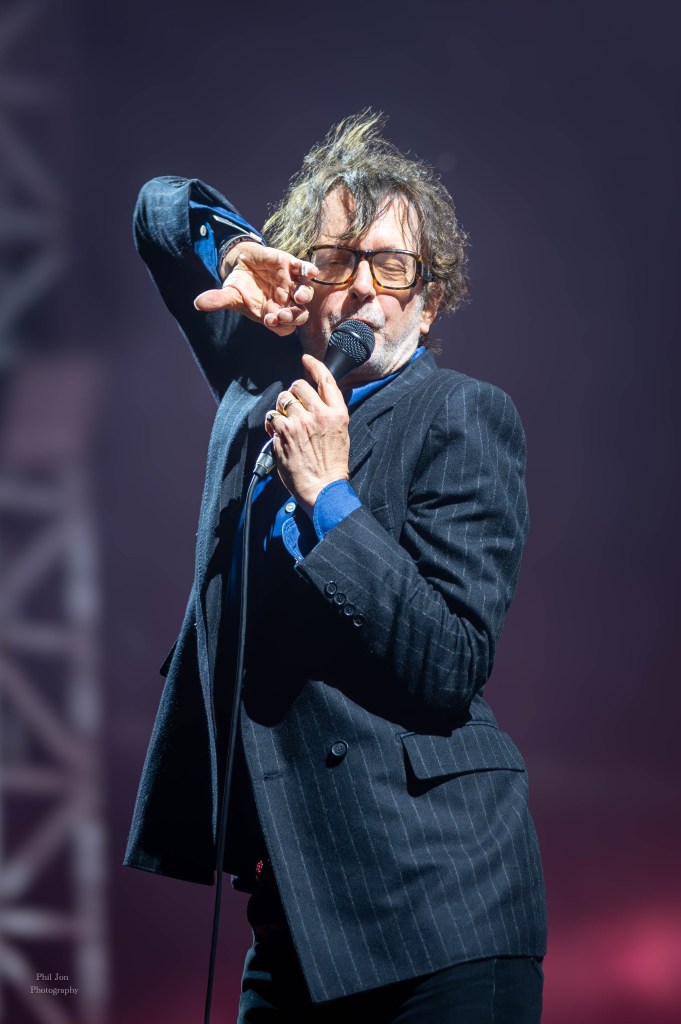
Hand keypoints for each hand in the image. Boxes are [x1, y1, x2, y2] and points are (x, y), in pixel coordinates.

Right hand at [194, 243, 317, 336]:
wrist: (244, 262)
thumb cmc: (240, 285)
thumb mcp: (229, 294)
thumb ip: (219, 300)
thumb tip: (198, 303)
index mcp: (273, 315)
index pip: (282, 328)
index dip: (279, 326)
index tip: (269, 321)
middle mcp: (286, 303)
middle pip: (298, 316)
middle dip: (293, 316)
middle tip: (283, 313)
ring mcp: (291, 286)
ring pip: (305, 295)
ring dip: (303, 296)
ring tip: (297, 296)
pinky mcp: (292, 267)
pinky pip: (305, 271)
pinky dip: (308, 271)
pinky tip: (309, 272)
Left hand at [264, 354, 349, 511]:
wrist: (323, 488)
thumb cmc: (331, 465)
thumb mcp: (341, 434)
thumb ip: (329, 414)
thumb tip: (312, 400)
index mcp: (337, 414)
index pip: (326, 380)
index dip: (314, 365)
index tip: (306, 359)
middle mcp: (319, 414)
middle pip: (299, 385)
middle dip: (293, 393)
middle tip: (293, 407)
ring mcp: (300, 423)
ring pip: (283, 399)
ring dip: (281, 408)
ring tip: (286, 423)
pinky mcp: (284, 433)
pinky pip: (272, 418)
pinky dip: (272, 424)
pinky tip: (278, 434)